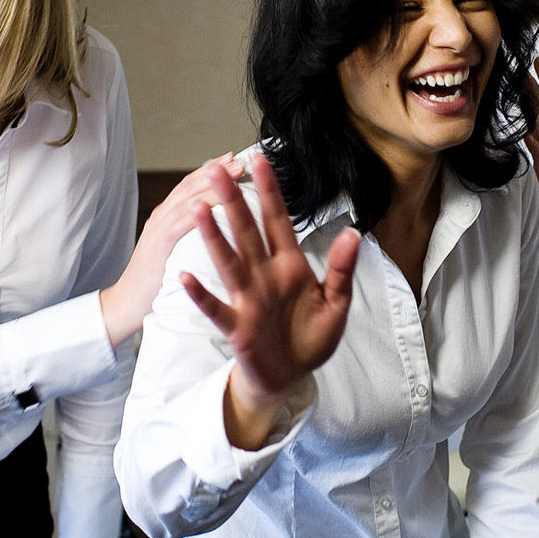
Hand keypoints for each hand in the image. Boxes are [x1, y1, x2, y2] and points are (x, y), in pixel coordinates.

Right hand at [100, 153, 246, 347]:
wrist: (125, 304)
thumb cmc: (155, 281)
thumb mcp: (172, 249)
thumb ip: (187, 233)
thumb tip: (214, 222)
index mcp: (167, 218)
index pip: (191, 186)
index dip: (212, 171)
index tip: (233, 160)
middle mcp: (162, 217)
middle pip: (191, 185)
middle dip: (217, 170)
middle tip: (239, 159)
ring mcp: (158, 229)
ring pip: (188, 198)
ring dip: (213, 183)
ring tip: (233, 171)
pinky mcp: (158, 246)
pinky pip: (180, 224)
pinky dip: (198, 211)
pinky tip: (215, 203)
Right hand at [181, 152, 359, 449]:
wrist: (291, 376)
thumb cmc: (311, 336)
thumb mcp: (336, 303)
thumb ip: (342, 269)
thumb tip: (353, 233)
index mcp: (289, 265)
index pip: (278, 221)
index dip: (270, 191)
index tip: (261, 161)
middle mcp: (264, 275)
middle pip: (247, 232)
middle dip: (234, 202)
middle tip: (218, 170)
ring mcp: (248, 299)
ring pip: (228, 262)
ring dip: (214, 237)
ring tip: (200, 209)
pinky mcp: (237, 326)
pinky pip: (216, 307)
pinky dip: (201, 293)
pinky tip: (185, 275)